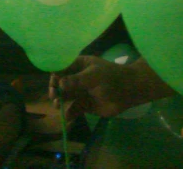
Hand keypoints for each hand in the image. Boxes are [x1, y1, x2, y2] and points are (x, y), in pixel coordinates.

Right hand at [49, 56, 169, 119]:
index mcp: (80, 65)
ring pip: (65, 97)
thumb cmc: (112, 77)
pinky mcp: (86, 105)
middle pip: (60, 83)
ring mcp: (81, 92)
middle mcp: (78, 78)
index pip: (61, 68)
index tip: (53, 83)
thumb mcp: (94, 76)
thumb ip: (76, 80)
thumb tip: (59, 83)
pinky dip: (69, 113)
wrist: (129, 91)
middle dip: (54, 89)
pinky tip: (68, 116)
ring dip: (59, 101)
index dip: (54, 75)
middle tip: (54, 96)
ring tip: (58, 105)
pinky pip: (73, 109)